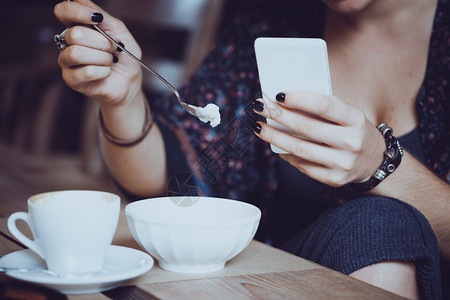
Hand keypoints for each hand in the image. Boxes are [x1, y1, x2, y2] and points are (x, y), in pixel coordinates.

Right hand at [54, 0, 142, 106]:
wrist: (129, 80)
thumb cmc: (124, 56)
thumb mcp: (119, 30)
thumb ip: (102, 15)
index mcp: (78, 25)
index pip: (63, 11)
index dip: (77, 12)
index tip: (96, 19)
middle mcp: (68, 41)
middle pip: (74, 34)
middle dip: (102, 42)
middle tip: (113, 48)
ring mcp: (67, 60)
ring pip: (77, 53)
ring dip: (102, 58)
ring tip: (110, 61)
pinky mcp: (71, 79)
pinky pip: (85, 72)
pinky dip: (103, 72)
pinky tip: (106, 72)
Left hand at [252, 91, 384, 186]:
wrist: (374, 162)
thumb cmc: (353, 131)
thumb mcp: (348, 115)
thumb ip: (324, 109)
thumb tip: (285, 101)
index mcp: (356, 119)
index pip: (324, 105)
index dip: (299, 99)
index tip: (277, 94)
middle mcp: (352, 142)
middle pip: (306, 127)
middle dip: (278, 116)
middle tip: (260, 107)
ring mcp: (343, 163)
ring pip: (299, 148)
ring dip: (274, 137)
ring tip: (259, 127)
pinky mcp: (334, 179)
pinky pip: (302, 164)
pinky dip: (285, 154)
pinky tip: (275, 146)